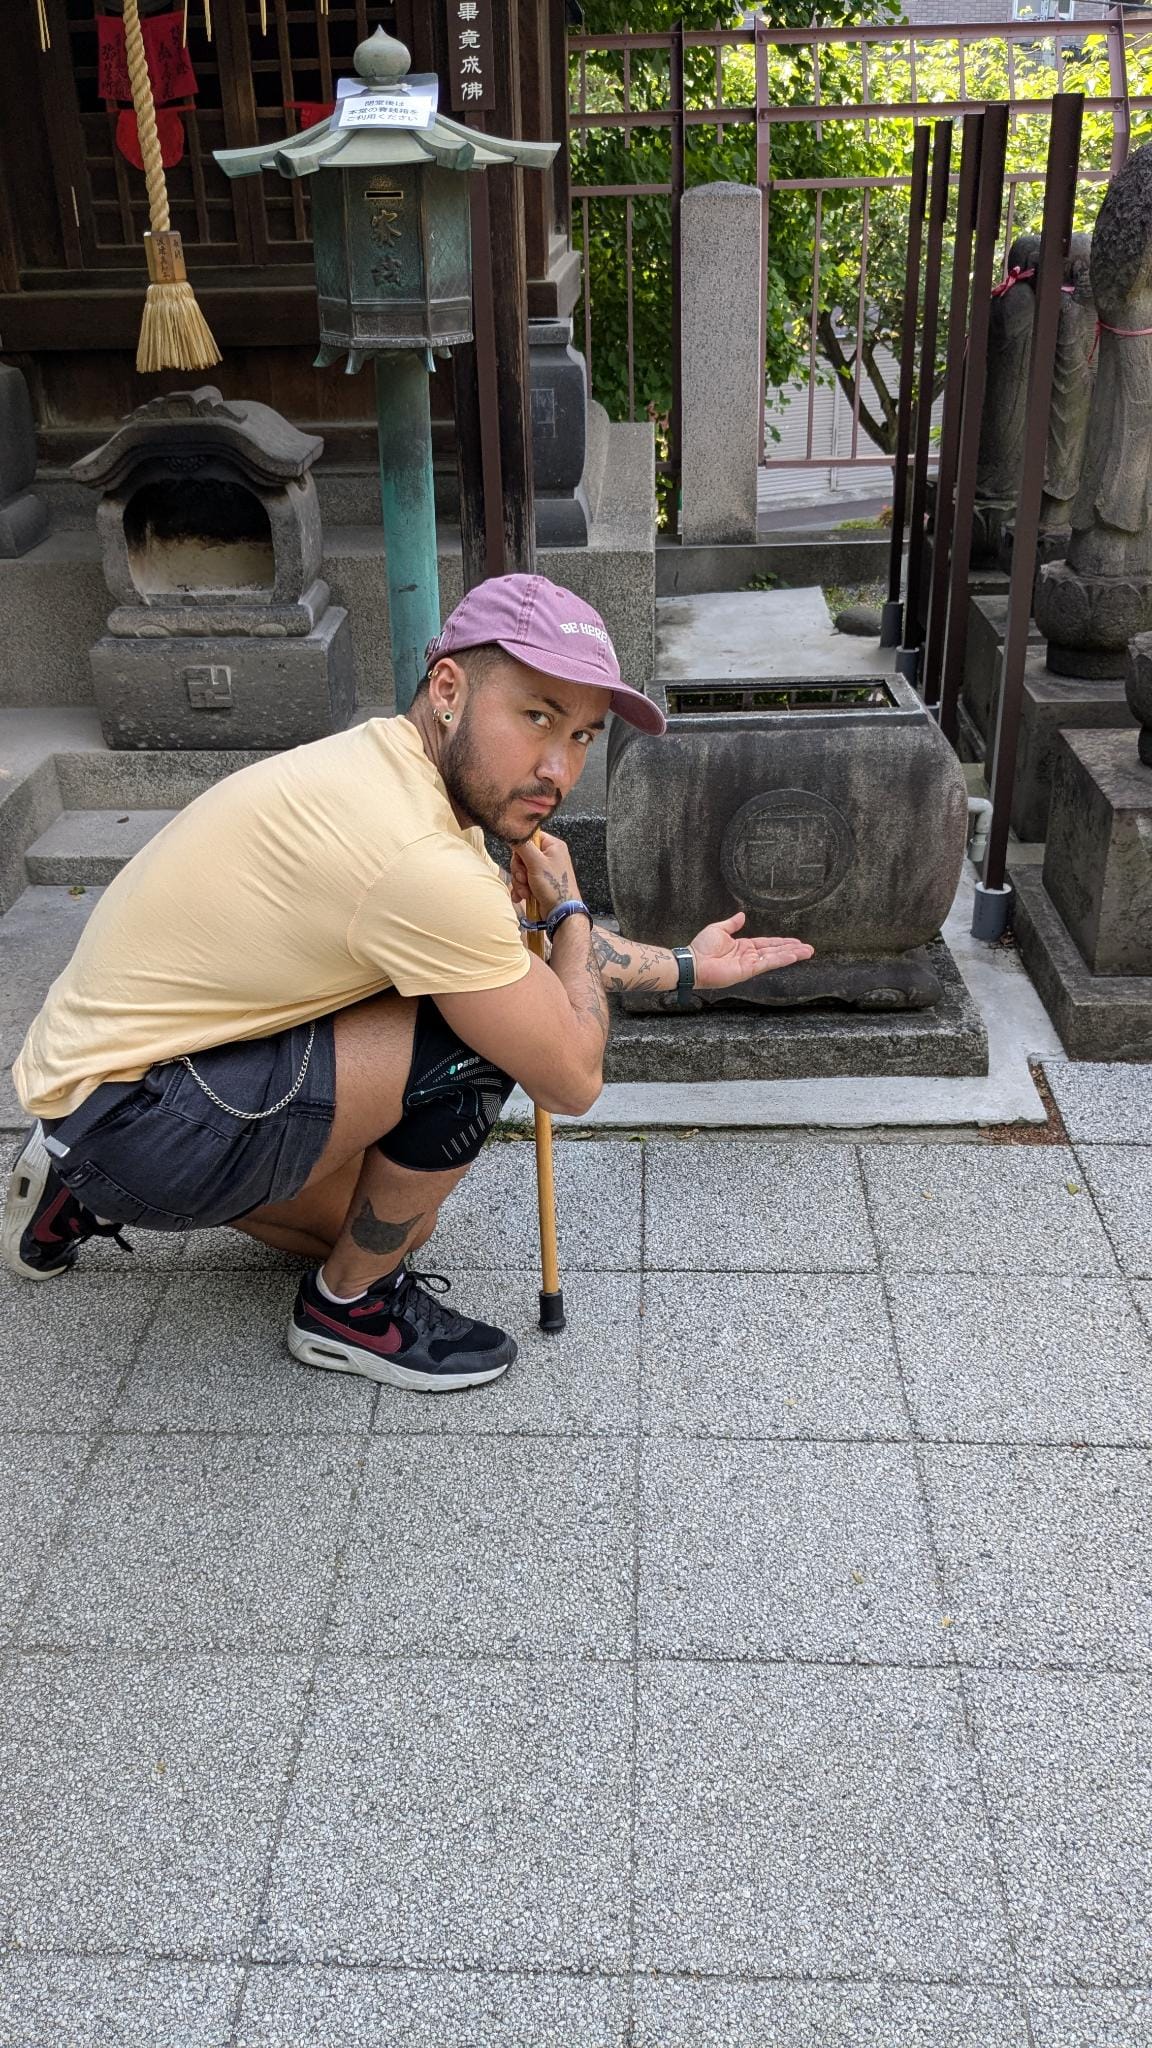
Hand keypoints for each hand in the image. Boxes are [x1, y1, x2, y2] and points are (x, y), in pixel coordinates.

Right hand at [510, 831, 581, 919]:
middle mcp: (549, 856)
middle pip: (522, 855)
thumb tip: (513, 833)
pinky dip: (521, 889)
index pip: (530, 837)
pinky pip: (523, 881)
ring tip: (526, 891)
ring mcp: (544, 870)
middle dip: (519, 870)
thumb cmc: (555, 887)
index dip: (521, 849)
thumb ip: (523, 846)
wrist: (561, 913)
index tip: (521, 859)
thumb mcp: (536, 863)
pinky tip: (523, 897)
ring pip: (521, 870)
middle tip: (525, 879)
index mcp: (553, 846)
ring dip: (520, 882)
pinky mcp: (539, 883)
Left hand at [689, 913, 813, 989]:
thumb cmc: (701, 948)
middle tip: (809, 949)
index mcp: (744, 946)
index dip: (782, 942)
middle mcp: (750, 956)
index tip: (796, 941)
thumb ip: (732, 924)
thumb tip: (741, 916)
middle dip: (793, 949)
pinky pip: (767, 963)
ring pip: (775, 957)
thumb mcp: (718, 929)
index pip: (768, 944)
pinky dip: (781, 959)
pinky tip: (793, 956)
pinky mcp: (748, 970)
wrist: (693, 962)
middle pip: (776, 951)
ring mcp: (750, 964)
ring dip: (792, 954)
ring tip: (807, 952)